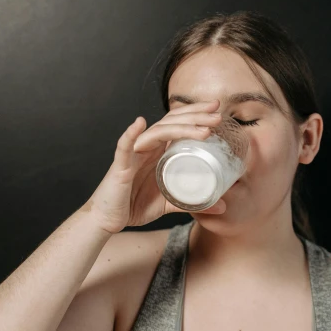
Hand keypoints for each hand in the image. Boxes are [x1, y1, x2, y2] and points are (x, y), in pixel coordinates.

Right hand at [83, 100, 224, 233]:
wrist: (108, 219)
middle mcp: (147, 148)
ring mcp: (134, 154)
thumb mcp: (170, 203)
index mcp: (159, 152)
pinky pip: (124, 147)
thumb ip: (193, 202)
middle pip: (172, 123)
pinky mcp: (120, 166)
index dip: (196, 115)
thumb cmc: (135, 205)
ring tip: (205, 129)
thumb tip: (222, 207)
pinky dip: (130, 134)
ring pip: (157, 133)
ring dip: (181, 127)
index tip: (218, 110)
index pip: (179, 125)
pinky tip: (139, 123)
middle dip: (195, 115)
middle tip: (218, 112)